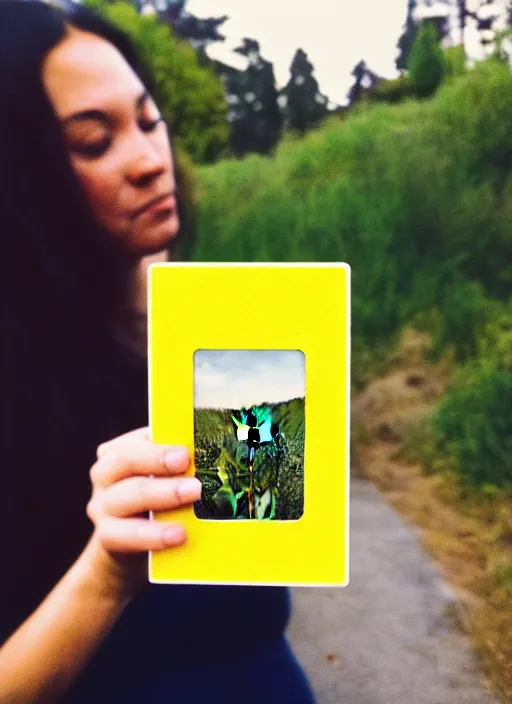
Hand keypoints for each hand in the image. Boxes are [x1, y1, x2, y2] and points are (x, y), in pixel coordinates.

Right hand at [83, 427, 200, 600]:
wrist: (131, 545)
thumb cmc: (155, 500)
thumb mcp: (163, 477)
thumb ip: (178, 464)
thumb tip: (213, 452)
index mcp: (120, 451)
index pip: (136, 438)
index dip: (159, 443)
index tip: (186, 450)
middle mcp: (105, 474)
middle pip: (125, 460)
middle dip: (158, 460)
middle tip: (188, 463)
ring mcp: (102, 505)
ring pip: (126, 496)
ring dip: (161, 495)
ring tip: (193, 495)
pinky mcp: (106, 536)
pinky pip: (125, 534)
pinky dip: (153, 534)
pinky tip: (179, 535)